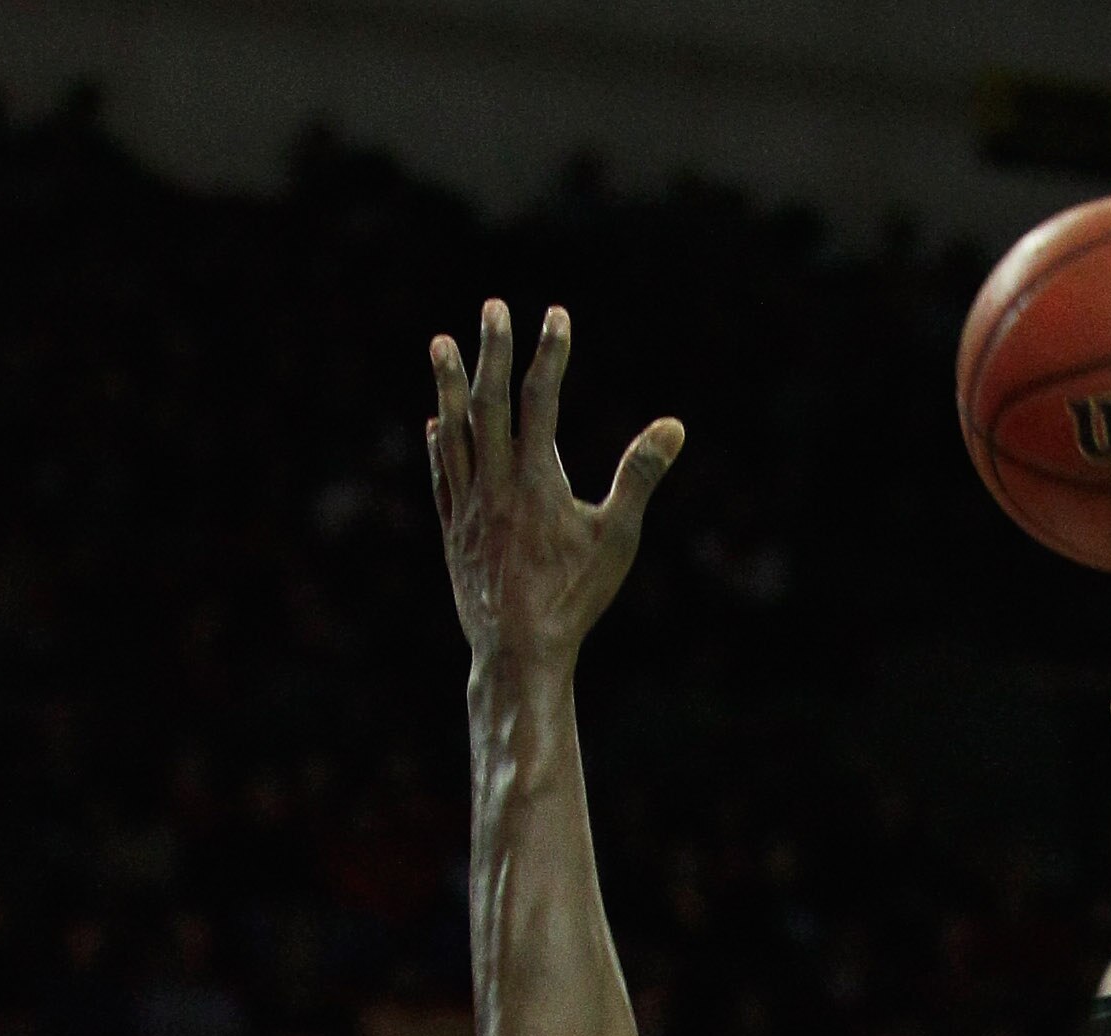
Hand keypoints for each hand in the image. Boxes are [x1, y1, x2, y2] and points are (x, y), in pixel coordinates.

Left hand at [430, 301, 682, 674]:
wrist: (519, 653)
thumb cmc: (574, 599)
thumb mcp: (616, 539)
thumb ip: (639, 477)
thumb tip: (673, 427)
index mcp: (536, 479)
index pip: (542, 399)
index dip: (550, 353)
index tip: (556, 315)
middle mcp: (495, 484)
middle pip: (489, 402)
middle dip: (493, 351)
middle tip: (493, 307)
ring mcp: (469, 508)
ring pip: (454, 432)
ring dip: (447, 384)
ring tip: (440, 343)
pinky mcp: (454, 535)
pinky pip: (442, 477)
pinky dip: (440, 445)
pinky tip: (437, 425)